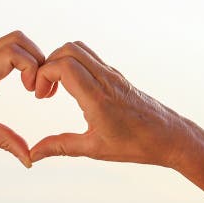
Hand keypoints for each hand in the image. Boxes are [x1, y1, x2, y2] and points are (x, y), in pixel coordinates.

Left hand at [0, 30, 47, 167]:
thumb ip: (6, 142)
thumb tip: (29, 160)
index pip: (13, 52)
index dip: (31, 68)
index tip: (31, 92)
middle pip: (17, 39)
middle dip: (37, 58)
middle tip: (37, 85)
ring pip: (12, 41)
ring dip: (30, 58)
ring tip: (31, 85)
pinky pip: (5, 49)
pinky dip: (20, 61)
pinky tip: (21, 83)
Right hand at [29, 42, 187, 167]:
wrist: (169, 137)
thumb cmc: (135, 145)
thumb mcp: (93, 149)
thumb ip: (60, 147)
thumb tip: (34, 153)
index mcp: (97, 98)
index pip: (64, 65)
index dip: (44, 74)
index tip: (40, 95)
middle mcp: (105, 80)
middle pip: (69, 49)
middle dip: (48, 65)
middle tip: (44, 91)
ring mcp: (112, 75)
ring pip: (80, 49)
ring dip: (61, 62)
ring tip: (55, 89)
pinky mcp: (117, 76)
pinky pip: (91, 58)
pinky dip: (74, 65)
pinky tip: (72, 90)